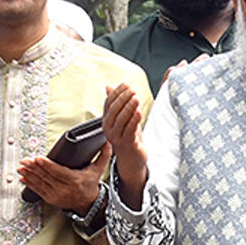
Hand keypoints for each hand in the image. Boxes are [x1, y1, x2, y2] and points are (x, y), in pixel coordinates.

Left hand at [18, 146, 111, 212]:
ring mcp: (57, 196)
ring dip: (29, 175)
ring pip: (40, 184)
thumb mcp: (98, 170)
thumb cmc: (91, 184)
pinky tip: (23, 178)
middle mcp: (65, 189)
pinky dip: (29, 184)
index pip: (58, 172)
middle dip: (34, 168)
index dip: (47, 165)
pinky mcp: (51, 200)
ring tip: (21, 168)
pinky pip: (38, 191)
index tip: (37, 158)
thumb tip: (108, 141)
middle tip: (25, 160)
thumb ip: (104, 155)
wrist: (88, 204)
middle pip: (47, 177)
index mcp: (75, 180)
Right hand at [102, 81, 147, 206]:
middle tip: (133, 91)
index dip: (117, 92)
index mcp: (106, 121)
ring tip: (137, 98)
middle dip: (123, 98)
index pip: (109, 103)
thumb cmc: (128, 137)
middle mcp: (109, 129)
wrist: (131, 159)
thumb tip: (108, 86)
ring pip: (121, 120)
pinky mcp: (127, 144)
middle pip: (114, 110)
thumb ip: (116, 103)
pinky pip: (129, 130)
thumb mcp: (122, 118)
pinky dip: (134, 120)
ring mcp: (116, 137)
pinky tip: (139, 112)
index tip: (127, 84)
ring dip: (129, 107)